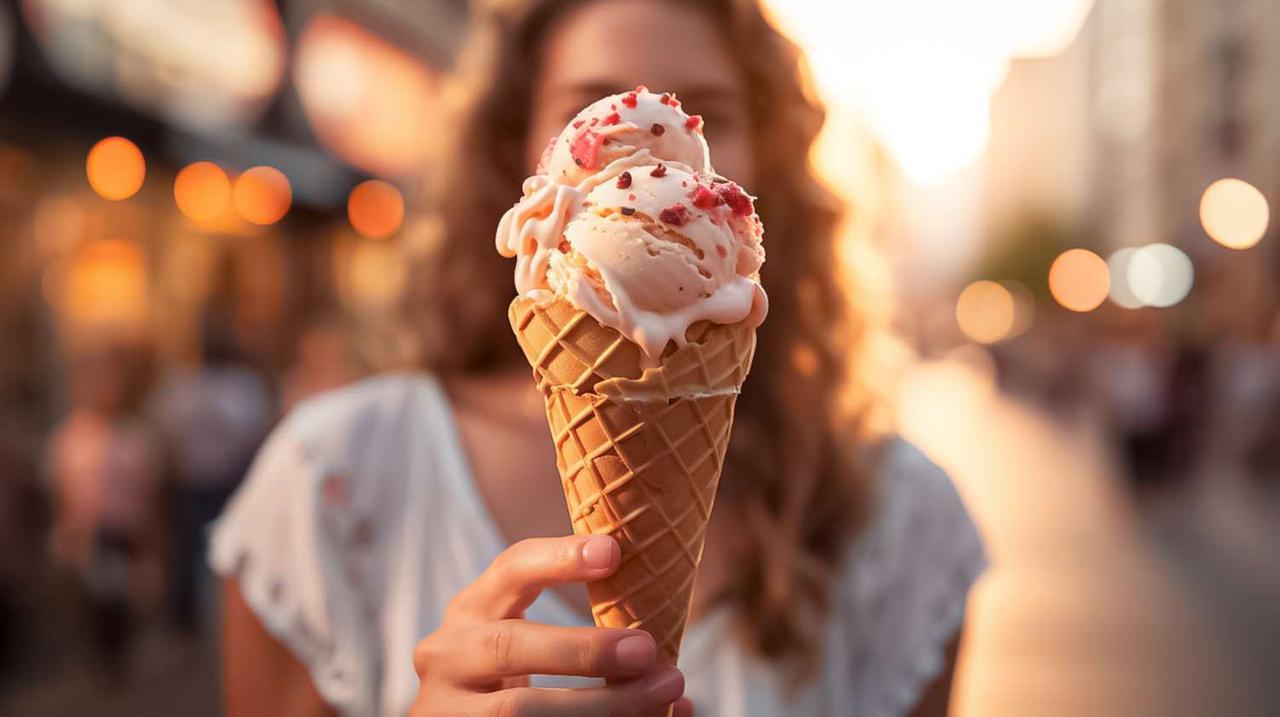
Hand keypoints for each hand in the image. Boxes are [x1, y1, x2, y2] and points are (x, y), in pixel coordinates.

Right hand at [411, 535, 690, 716]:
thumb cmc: (506, 679)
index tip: (614, 551)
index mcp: (472, 610)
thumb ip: (580, 642)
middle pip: (509, 646)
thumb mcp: (521, 644)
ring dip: (599, 707)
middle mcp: (447, 654)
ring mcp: (446, 707)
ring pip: (517, 711)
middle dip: (584, 649)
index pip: (510, 569)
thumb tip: (681, 684)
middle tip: (648, 650)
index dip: (559, 557)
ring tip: (661, 699)